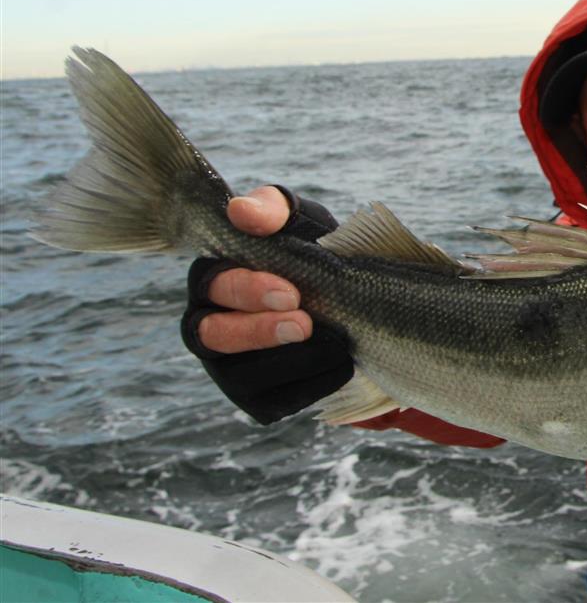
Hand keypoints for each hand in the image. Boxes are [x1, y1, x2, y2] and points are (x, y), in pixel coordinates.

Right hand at [180, 185, 353, 424]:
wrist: (350, 300)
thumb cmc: (310, 252)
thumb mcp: (299, 222)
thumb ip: (272, 210)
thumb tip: (241, 211)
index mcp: (212, 281)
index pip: (213, 288)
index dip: (247, 292)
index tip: (292, 293)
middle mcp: (208, 328)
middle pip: (214, 337)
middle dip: (259, 331)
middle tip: (305, 323)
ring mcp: (229, 368)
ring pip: (242, 377)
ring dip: (290, 362)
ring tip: (335, 345)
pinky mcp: (257, 399)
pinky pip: (273, 403)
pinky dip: (310, 387)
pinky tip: (342, 365)